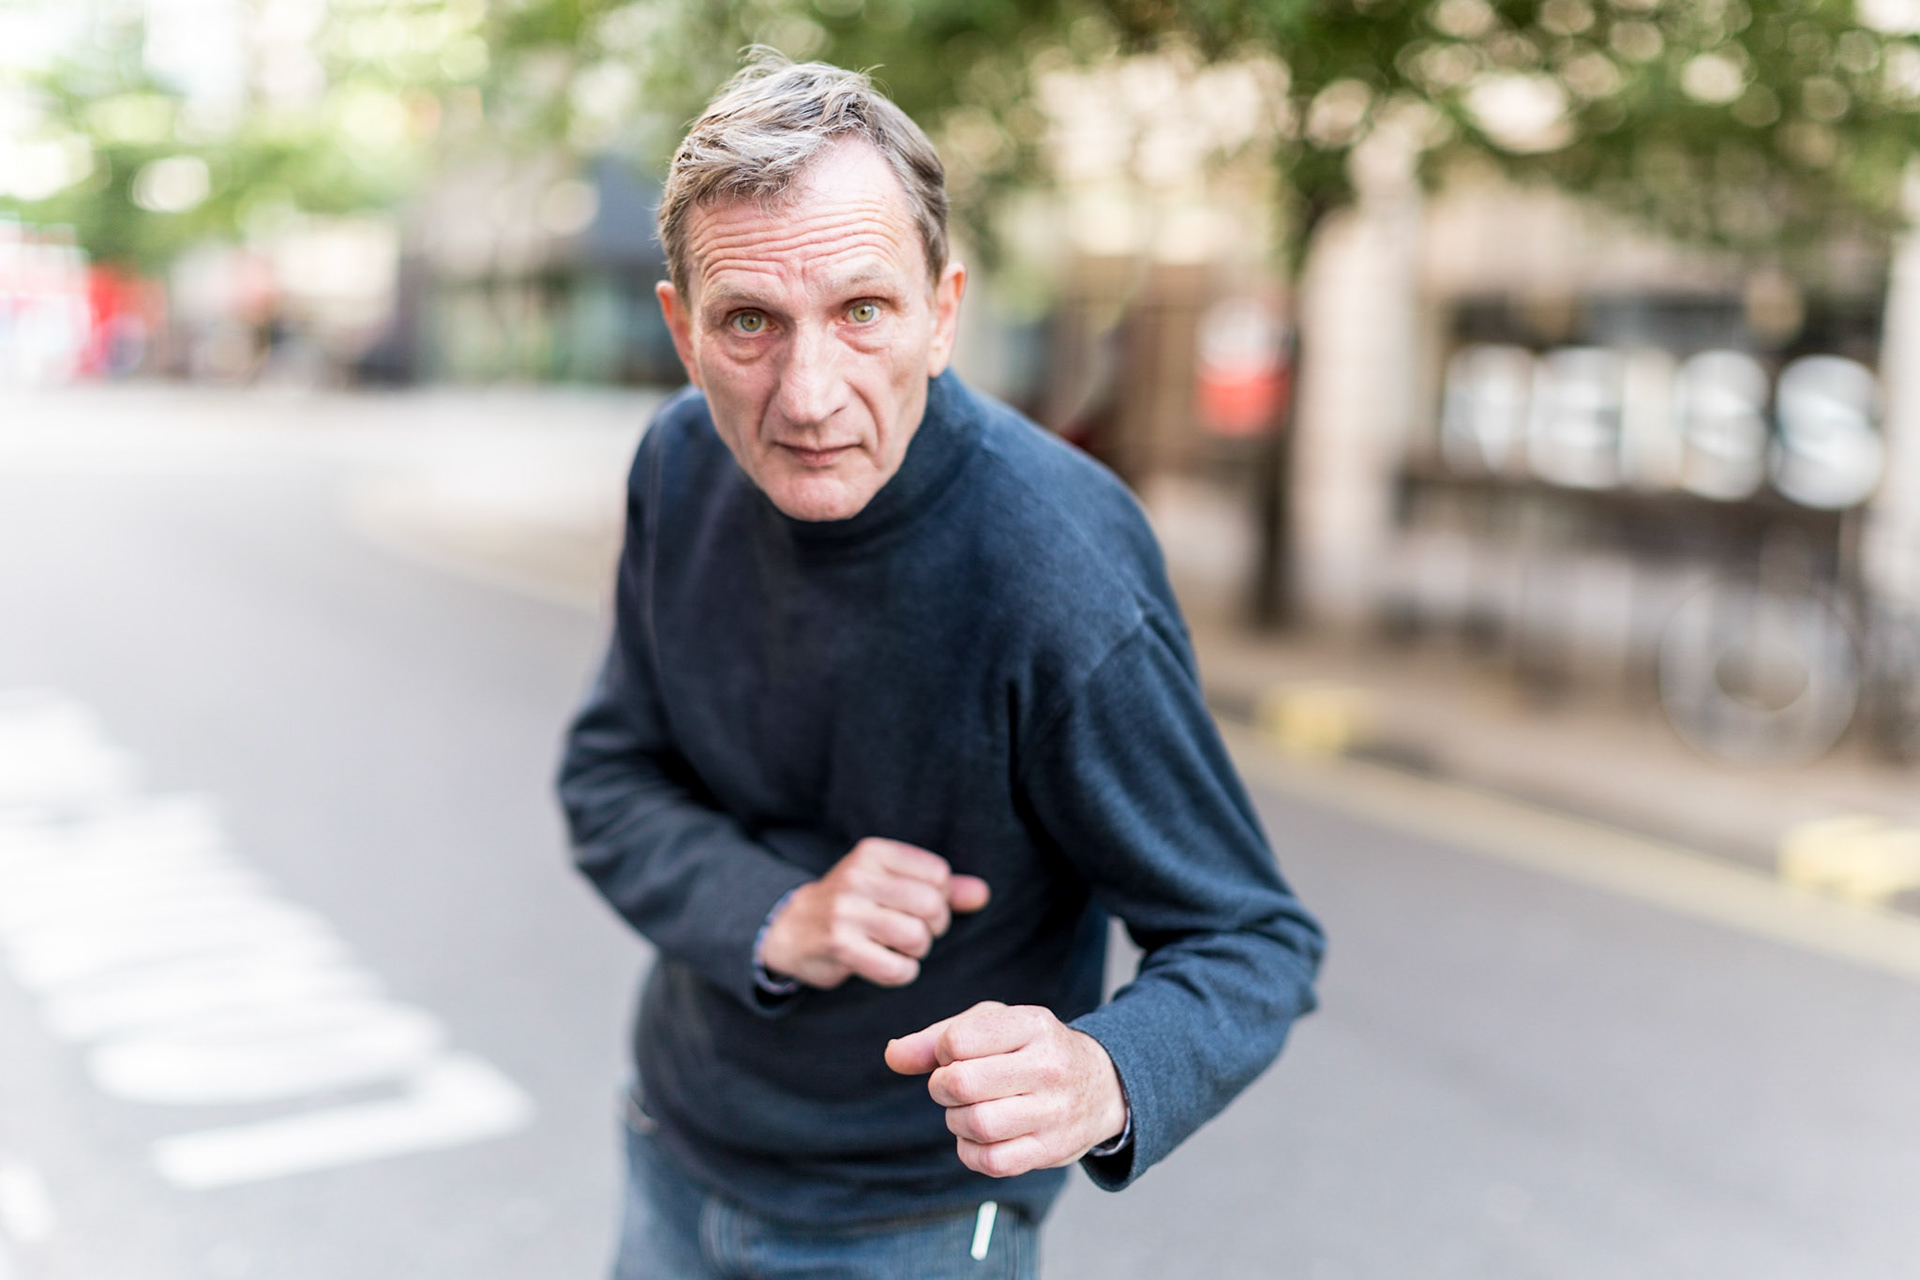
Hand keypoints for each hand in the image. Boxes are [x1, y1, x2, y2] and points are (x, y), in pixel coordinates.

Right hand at [760, 838, 989, 988]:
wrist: (790, 928)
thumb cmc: (854, 904)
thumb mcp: (890, 883)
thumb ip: (940, 887)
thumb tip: (982, 894)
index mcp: (874, 853)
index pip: (938, 874)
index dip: (941, 898)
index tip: (920, 908)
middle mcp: (858, 876)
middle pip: (932, 907)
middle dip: (933, 928)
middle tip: (915, 933)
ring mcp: (846, 911)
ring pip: (916, 938)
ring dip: (916, 952)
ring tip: (899, 948)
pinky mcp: (839, 945)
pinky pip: (896, 968)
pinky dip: (901, 973)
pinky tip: (885, 964)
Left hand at [885, 1001, 1126, 1178]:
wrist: (1101, 1086)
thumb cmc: (1032, 1050)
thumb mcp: (993, 1026)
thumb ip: (936, 1037)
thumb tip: (892, 1056)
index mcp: (1033, 1024)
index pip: (958, 1040)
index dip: (942, 1050)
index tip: (955, 1053)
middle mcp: (1049, 1067)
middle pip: (961, 1084)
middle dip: (942, 1087)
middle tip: (952, 1085)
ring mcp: (1055, 1112)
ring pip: (976, 1124)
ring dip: (956, 1119)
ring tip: (967, 1109)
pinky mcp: (1052, 1150)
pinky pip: (991, 1162)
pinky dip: (970, 1151)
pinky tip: (977, 1136)